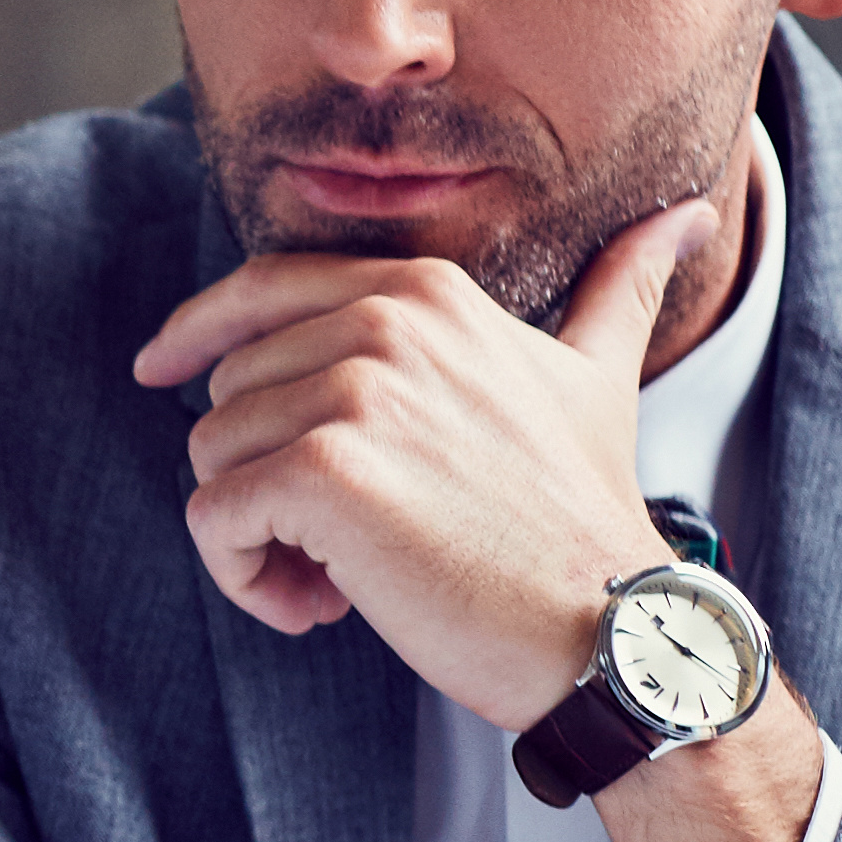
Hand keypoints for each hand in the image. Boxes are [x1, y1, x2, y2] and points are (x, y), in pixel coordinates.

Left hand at [132, 199, 717, 731]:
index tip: (156, 369)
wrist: (607, 627)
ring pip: (212, 456)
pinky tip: (316, 607)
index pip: (260, 290)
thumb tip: (686, 214)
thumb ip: (618, 290)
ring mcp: (352, 393)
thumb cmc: (584, 518)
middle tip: (346, 540)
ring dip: (259, 535)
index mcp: (427, 290)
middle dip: (265, 472)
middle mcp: (385, 323)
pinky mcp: (322, 474)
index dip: (196, 334)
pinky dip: (244, 576)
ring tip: (342, 578)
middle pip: (230, 388)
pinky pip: (212, 519)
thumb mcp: (598, 378)